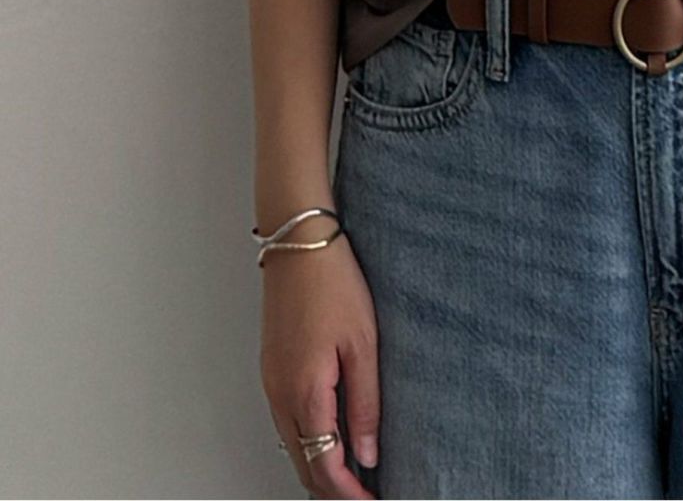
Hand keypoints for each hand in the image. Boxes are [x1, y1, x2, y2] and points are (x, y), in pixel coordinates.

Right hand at [260, 219, 379, 498]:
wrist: (300, 244)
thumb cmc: (333, 283)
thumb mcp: (363, 344)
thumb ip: (365, 403)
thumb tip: (367, 453)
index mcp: (305, 391)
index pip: (324, 466)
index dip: (350, 493)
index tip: (373, 500)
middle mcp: (280, 394)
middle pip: (303, 465)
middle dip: (333, 488)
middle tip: (367, 492)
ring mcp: (271, 382)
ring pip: (293, 446)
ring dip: (320, 465)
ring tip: (356, 471)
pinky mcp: (272, 369)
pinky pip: (287, 422)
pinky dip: (308, 440)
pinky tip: (332, 434)